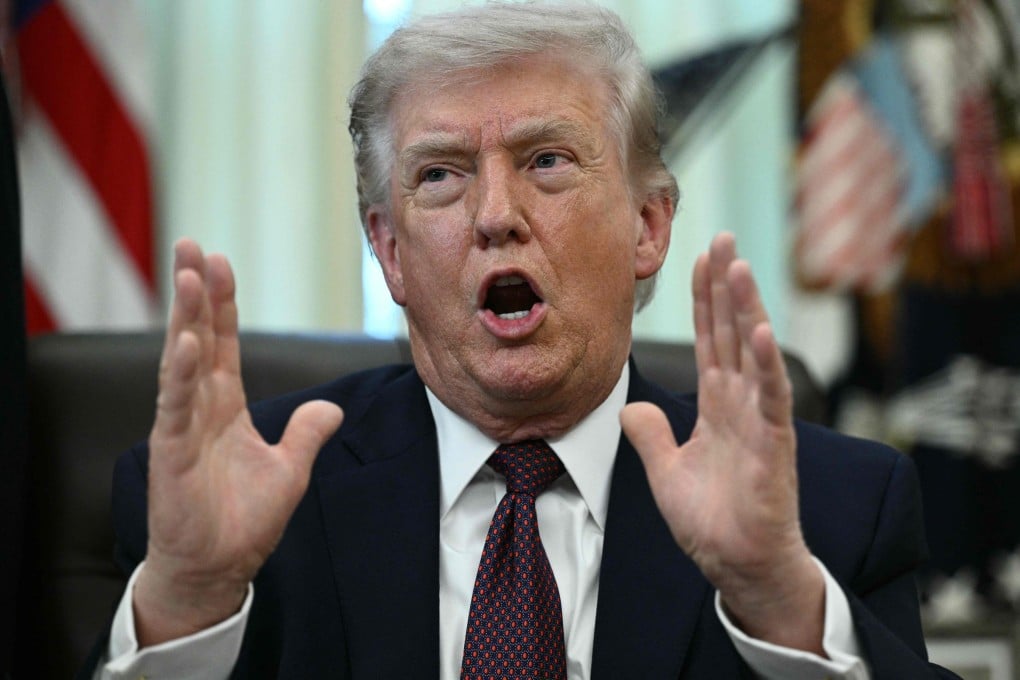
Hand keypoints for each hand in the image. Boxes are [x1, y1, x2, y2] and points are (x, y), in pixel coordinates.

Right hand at [133, 239, 343, 645]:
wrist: (218, 567)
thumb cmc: (244, 520)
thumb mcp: (290, 470)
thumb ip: (307, 434)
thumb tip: (331, 408)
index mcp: (226, 406)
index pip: (225, 343)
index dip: (224, 303)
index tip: (221, 261)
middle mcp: (200, 407)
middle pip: (199, 337)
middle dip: (196, 292)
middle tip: (191, 245)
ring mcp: (183, 427)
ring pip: (182, 360)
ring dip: (186, 317)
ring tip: (186, 274)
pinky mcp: (172, 453)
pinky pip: (176, 407)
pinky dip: (181, 375)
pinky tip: (186, 343)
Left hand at [621, 232, 824, 652]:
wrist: (737, 564)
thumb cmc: (712, 521)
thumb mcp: (666, 471)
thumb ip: (651, 434)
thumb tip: (631, 406)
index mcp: (716, 404)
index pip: (708, 338)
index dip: (703, 299)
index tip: (700, 257)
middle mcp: (740, 402)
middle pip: (730, 331)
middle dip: (725, 285)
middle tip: (723, 237)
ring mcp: (760, 419)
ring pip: (752, 351)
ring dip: (745, 308)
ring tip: (737, 265)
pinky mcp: (773, 443)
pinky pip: (770, 395)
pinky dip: (764, 362)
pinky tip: (756, 328)